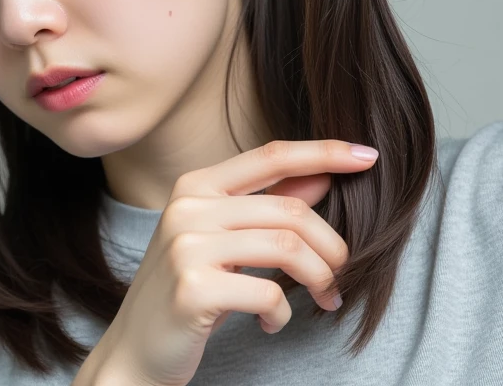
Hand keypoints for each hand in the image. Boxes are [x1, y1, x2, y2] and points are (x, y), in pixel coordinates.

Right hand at [90, 140, 378, 385]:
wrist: (134, 351)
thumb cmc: (187, 291)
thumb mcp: (224, 241)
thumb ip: (267, 206)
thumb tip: (321, 177)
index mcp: (195, 185)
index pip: (271, 156)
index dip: (323, 152)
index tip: (368, 155)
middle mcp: (187, 207)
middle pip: (290, 210)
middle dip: (331, 247)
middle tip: (339, 277)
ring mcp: (186, 246)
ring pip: (287, 247)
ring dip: (319, 279)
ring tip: (321, 299)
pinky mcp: (193, 289)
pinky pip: (269, 293)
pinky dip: (283, 313)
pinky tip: (270, 323)